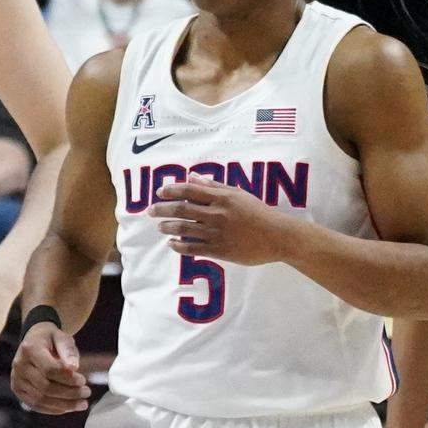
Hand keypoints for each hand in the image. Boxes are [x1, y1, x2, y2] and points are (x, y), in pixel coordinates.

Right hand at [11, 315, 91, 413]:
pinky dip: (53, 409)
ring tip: (82, 403)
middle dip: (69, 393)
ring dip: (64, 404)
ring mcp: (16, 379)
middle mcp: (19, 365)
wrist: (35, 340)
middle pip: (45, 387)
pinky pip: (35, 405)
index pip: (49, 370)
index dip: (68, 378)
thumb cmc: (52, 339)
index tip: (83, 380)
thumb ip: (68, 351)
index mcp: (29, 349)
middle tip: (87, 393)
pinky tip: (68, 407)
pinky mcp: (17, 389)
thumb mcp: (63, 338)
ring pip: (40, 399)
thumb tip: (73, 368)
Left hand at [152, 176, 294, 263]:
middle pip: (182, 210)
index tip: (159, 193)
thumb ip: (215, 186)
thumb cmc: (259, 213)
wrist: (277, 236)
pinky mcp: (220, 250)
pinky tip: (172, 244)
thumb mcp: (239, 194)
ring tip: (160, 227)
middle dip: (162, 210)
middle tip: (150, 211)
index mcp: (221, 198)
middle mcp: (216, 214)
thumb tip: (193, 177)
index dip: (171, 191)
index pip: (189, 191)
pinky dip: (179, 246)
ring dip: (168, 227)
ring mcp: (217, 233)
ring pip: (184, 229)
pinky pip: (193, 248)